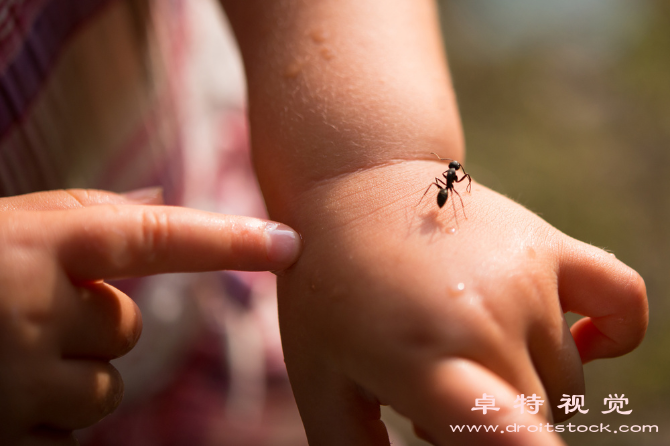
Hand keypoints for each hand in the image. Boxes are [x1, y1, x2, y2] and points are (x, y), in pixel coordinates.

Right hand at [0, 189, 300, 444]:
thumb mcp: (14, 229)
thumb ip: (88, 219)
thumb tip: (160, 205)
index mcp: (41, 245)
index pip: (154, 237)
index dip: (226, 241)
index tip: (288, 243)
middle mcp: (33, 310)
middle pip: (127, 330)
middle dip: (94, 327)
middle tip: (30, 314)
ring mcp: (17, 381)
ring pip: (104, 391)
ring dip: (72, 378)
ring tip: (11, 356)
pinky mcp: (7, 437)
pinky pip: (68, 438)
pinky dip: (46, 420)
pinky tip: (5, 394)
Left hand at [276, 161, 646, 445]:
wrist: (357, 188)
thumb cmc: (328, 290)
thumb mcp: (319, 381)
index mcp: (426, 360)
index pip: (514, 439)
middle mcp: (487, 318)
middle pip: (532, 420)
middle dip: (486, 428)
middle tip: (429, 399)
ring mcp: (525, 276)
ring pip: (564, 380)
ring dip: (522, 387)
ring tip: (459, 357)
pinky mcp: (549, 245)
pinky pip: (623, 298)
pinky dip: (615, 334)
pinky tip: (582, 342)